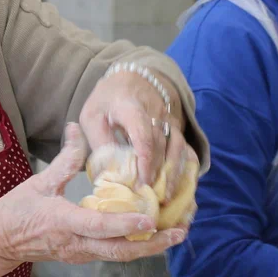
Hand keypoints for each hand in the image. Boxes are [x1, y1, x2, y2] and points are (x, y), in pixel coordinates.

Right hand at [0, 124, 184, 265]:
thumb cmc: (16, 210)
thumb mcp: (39, 182)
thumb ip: (64, 158)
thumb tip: (75, 128)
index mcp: (63, 222)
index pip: (98, 225)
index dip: (125, 223)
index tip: (150, 220)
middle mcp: (75, 243)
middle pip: (119, 250)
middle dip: (151, 244)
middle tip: (178, 233)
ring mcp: (80, 254)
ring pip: (119, 255)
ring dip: (149, 248)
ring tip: (175, 234)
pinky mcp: (83, 256)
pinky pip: (113, 253)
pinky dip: (136, 247)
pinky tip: (154, 237)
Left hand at [80, 67, 187, 194]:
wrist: (131, 79)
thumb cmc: (107, 101)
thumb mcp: (92, 116)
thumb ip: (99, 141)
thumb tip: (108, 172)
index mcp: (129, 106)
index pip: (143, 132)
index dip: (145, 159)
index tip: (142, 182)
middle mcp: (155, 111)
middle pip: (161, 144)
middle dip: (157, 172)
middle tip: (150, 197)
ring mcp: (169, 119)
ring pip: (177, 147)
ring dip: (173, 172)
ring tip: (165, 196)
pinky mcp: (176, 127)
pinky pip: (185, 148)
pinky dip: (184, 167)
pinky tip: (179, 185)